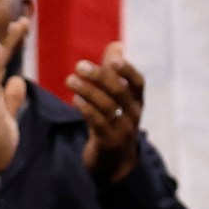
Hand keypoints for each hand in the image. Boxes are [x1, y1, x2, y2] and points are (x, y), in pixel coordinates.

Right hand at [0, 18, 31, 183]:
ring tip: (18, 26)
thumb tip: (18, 81)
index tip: (22, 26)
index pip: (2, 62)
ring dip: (7, 44)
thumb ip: (11, 99)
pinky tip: (0, 50)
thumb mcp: (7, 116)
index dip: (12, 44)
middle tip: (23, 18)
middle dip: (11, 37)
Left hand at [69, 42, 146, 184]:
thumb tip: (116, 44)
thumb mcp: (116, 99)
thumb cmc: (114, 123)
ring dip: (87, 91)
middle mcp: (133, 115)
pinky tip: (75, 99)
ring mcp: (123, 130)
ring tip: (70, 80)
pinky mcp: (109, 143)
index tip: (112, 59)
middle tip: (80, 65)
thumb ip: (114, 72)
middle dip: (100, 77)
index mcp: (137, 102)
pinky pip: (99, 123)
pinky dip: (87, 109)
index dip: (127, 70)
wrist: (114, 164)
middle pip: (119, 93)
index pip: (138, 83)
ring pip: (107, 107)